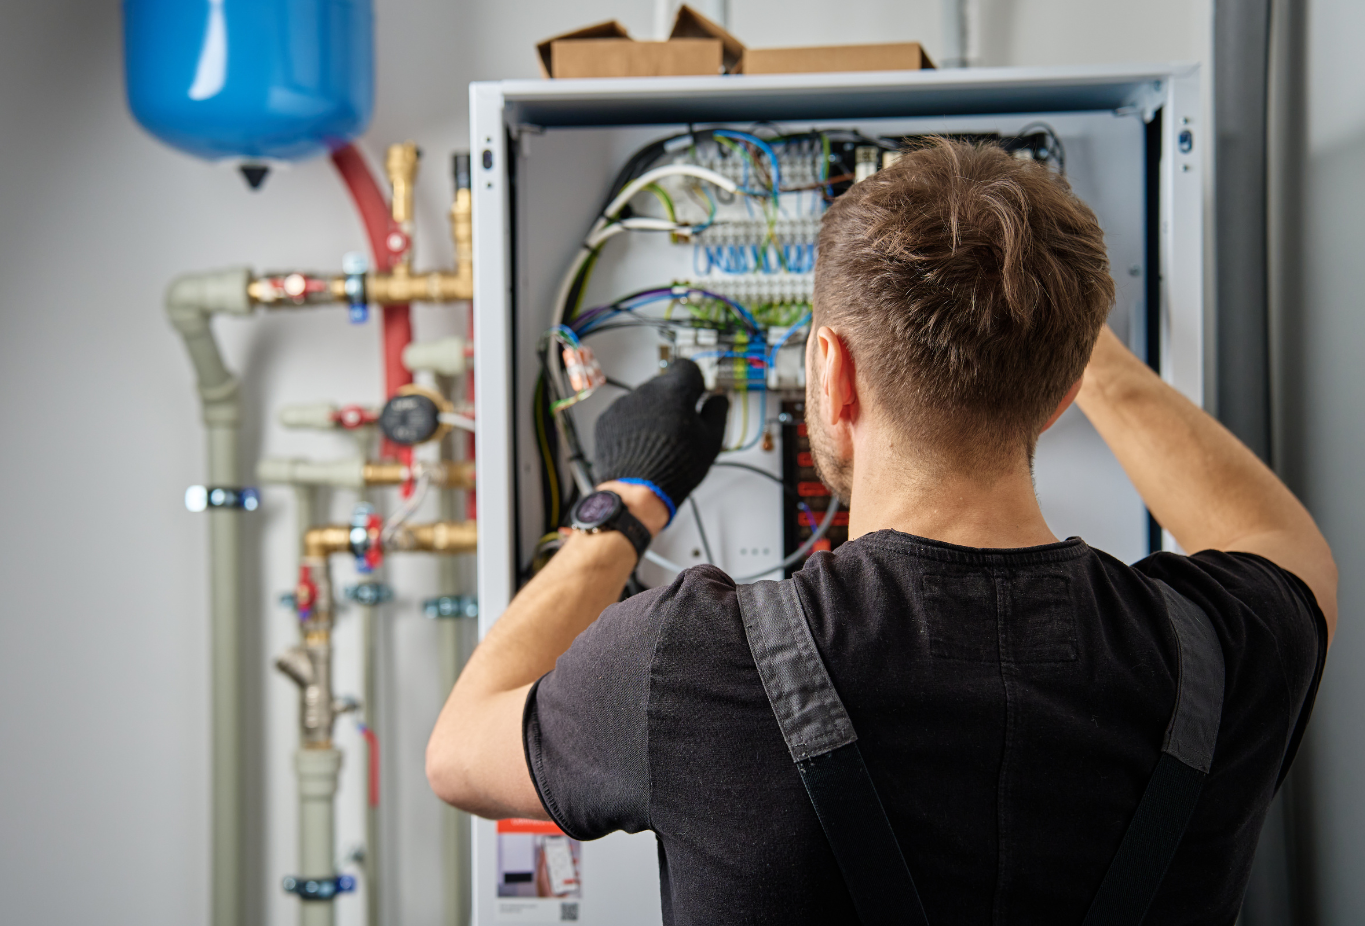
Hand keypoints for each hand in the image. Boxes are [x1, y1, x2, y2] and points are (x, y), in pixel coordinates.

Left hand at [593, 359, 728, 517]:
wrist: (637, 492)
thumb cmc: (675, 468)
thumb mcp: (711, 441)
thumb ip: (717, 412)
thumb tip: (718, 399)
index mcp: (676, 391)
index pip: (687, 367)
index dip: (695, 380)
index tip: (697, 393)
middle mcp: (647, 391)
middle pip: (665, 383)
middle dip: (673, 400)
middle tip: (680, 426)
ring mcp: (624, 404)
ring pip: (644, 399)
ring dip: (652, 412)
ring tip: (659, 441)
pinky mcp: (607, 419)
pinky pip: (625, 413)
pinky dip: (633, 424)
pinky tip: (641, 445)